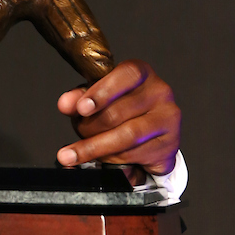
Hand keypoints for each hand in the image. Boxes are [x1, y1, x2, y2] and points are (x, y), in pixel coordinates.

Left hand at [55, 60, 180, 176]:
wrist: (149, 136)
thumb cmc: (120, 109)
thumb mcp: (96, 98)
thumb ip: (79, 99)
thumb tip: (65, 103)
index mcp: (141, 73)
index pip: (126, 75)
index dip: (102, 92)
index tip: (81, 109)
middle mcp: (160, 92)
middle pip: (118, 112)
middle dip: (89, 127)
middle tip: (76, 134)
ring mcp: (168, 119)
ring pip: (126, 136)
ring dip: (96, 148)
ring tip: (74, 155)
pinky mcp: (169, 145)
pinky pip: (135, 155)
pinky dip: (113, 160)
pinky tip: (103, 160)